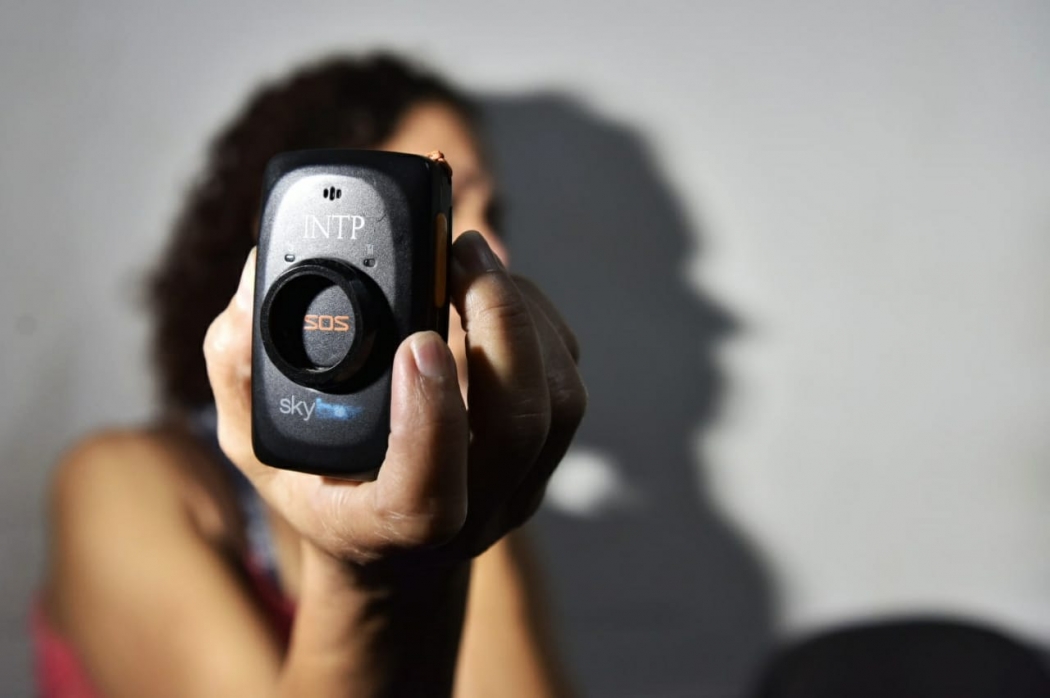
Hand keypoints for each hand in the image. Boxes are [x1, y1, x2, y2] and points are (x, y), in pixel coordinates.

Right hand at [203, 232, 585, 577]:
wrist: (391, 552)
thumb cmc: (323, 492)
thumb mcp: (259, 446)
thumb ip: (245, 374)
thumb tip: (253, 286)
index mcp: (388, 529)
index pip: (427, 496)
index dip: (432, 420)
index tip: (415, 343)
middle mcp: (469, 514)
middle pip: (520, 428)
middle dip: (500, 325)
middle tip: (462, 252)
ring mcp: (517, 487)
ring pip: (560, 403)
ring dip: (527, 317)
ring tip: (477, 261)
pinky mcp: (546, 455)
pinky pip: (569, 385)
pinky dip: (542, 324)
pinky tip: (499, 290)